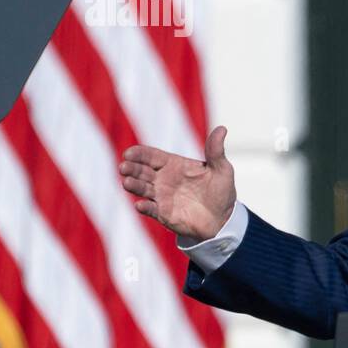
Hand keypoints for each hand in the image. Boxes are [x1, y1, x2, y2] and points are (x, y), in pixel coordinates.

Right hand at [119, 125, 236, 243]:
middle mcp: (163, 179)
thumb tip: (222, 128)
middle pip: (142, 171)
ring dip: (134, 185)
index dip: (139, 154)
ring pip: (142, 189)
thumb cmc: (221, 191)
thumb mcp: (222, 169)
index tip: (129, 153)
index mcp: (173, 164)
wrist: (223, 219)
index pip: (151, 156)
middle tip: (124, 167)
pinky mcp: (164, 214)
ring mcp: (162, 197)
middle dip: (131, 168)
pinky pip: (151, 210)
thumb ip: (216, 151)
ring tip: (126, 182)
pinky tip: (140, 205)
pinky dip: (145, 207)